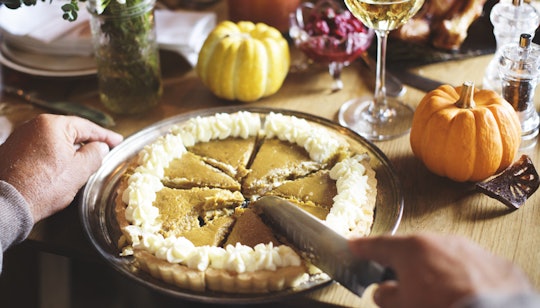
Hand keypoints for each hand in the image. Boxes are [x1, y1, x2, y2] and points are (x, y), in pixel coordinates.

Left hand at [0, 114, 122, 222]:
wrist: (8, 205)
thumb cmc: (43, 187)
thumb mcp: (80, 170)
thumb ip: (95, 154)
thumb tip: (100, 147)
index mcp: (52, 125)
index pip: (87, 127)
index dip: (105, 136)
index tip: (117, 141)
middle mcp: (33, 125)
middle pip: (69, 131)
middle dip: (87, 142)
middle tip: (103, 150)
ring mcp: (20, 137)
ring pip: (54, 140)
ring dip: (69, 150)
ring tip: (83, 162)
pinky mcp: (12, 151)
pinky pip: (40, 148)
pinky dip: (53, 155)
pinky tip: (60, 168)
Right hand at [349, 233, 532, 307]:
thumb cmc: (446, 306)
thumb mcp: (403, 305)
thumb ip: (386, 296)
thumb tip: (383, 292)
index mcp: (411, 249)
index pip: (378, 245)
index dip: (362, 247)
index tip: (355, 246)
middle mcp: (438, 241)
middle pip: (412, 251)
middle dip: (404, 265)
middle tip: (399, 282)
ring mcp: (466, 248)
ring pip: (441, 257)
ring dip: (435, 271)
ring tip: (437, 295)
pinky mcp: (491, 261)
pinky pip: (468, 266)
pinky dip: (461, 277)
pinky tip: (461, 293)